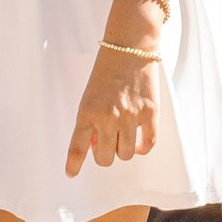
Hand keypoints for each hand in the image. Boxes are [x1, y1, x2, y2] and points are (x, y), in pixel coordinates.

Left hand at [65, 38, 159, 176]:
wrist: (130, 47)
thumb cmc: (106, 70)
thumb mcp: (89, 94)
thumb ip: (90, 119)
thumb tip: (95, 144)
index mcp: (87, 111)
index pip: (77, 146)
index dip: (74, 164)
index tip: (71, 173)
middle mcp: (108, 117)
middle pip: (105, 158)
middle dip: (104, 154)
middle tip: (105, 143)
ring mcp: (130, 116)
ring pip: (126, 154)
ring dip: (123, 149)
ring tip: (122, 135)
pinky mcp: (150, 113)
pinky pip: (148, 144)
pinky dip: (143, 148)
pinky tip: (139, 142)